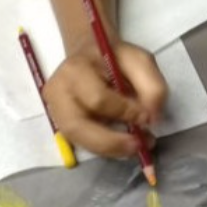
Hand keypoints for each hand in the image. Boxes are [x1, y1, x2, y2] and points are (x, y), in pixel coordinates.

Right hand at [42, 38, 167, 158]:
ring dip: (109, 149)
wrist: (91, 57)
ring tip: (133, 147)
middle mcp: (57, 92)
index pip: (97, 99)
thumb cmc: (114, 58)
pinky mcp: (60, 124)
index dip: (124, 112)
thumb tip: (151, 119)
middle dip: (111, 142)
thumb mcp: (140, 61)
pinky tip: (120, 144)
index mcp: (75, 70)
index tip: (147, 118)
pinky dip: (104, 148)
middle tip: (138, 146)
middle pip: (77, 127)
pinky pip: (81, 144)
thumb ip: (151, 87)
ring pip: (78, 141)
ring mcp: (55, 111)